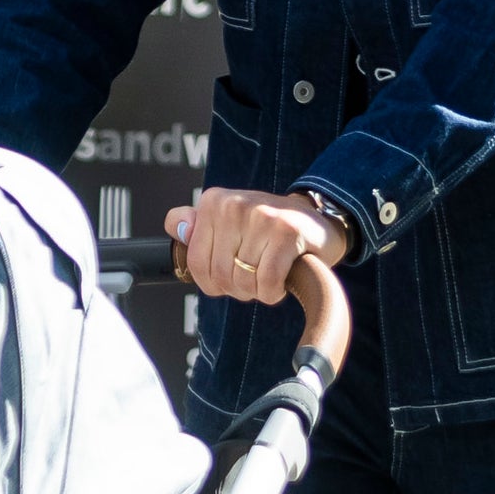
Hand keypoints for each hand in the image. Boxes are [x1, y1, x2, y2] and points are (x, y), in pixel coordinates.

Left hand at [164, 187, 344, 304]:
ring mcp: (261, 216)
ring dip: (258, 291)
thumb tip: (177, 226)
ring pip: (243, 282)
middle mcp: (233, 204)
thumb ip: (198, 225)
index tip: (232, 272)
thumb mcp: (229, 221)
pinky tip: (282, 279)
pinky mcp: (286, 232)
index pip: (197, 264)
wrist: (317, 220)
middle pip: (220, 276)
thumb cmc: (268, 229)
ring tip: (270, 272)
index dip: (214, 282)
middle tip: (257, 274)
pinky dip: (273, 292)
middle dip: (239, 288)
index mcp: (213, 201)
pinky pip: (267, 283)